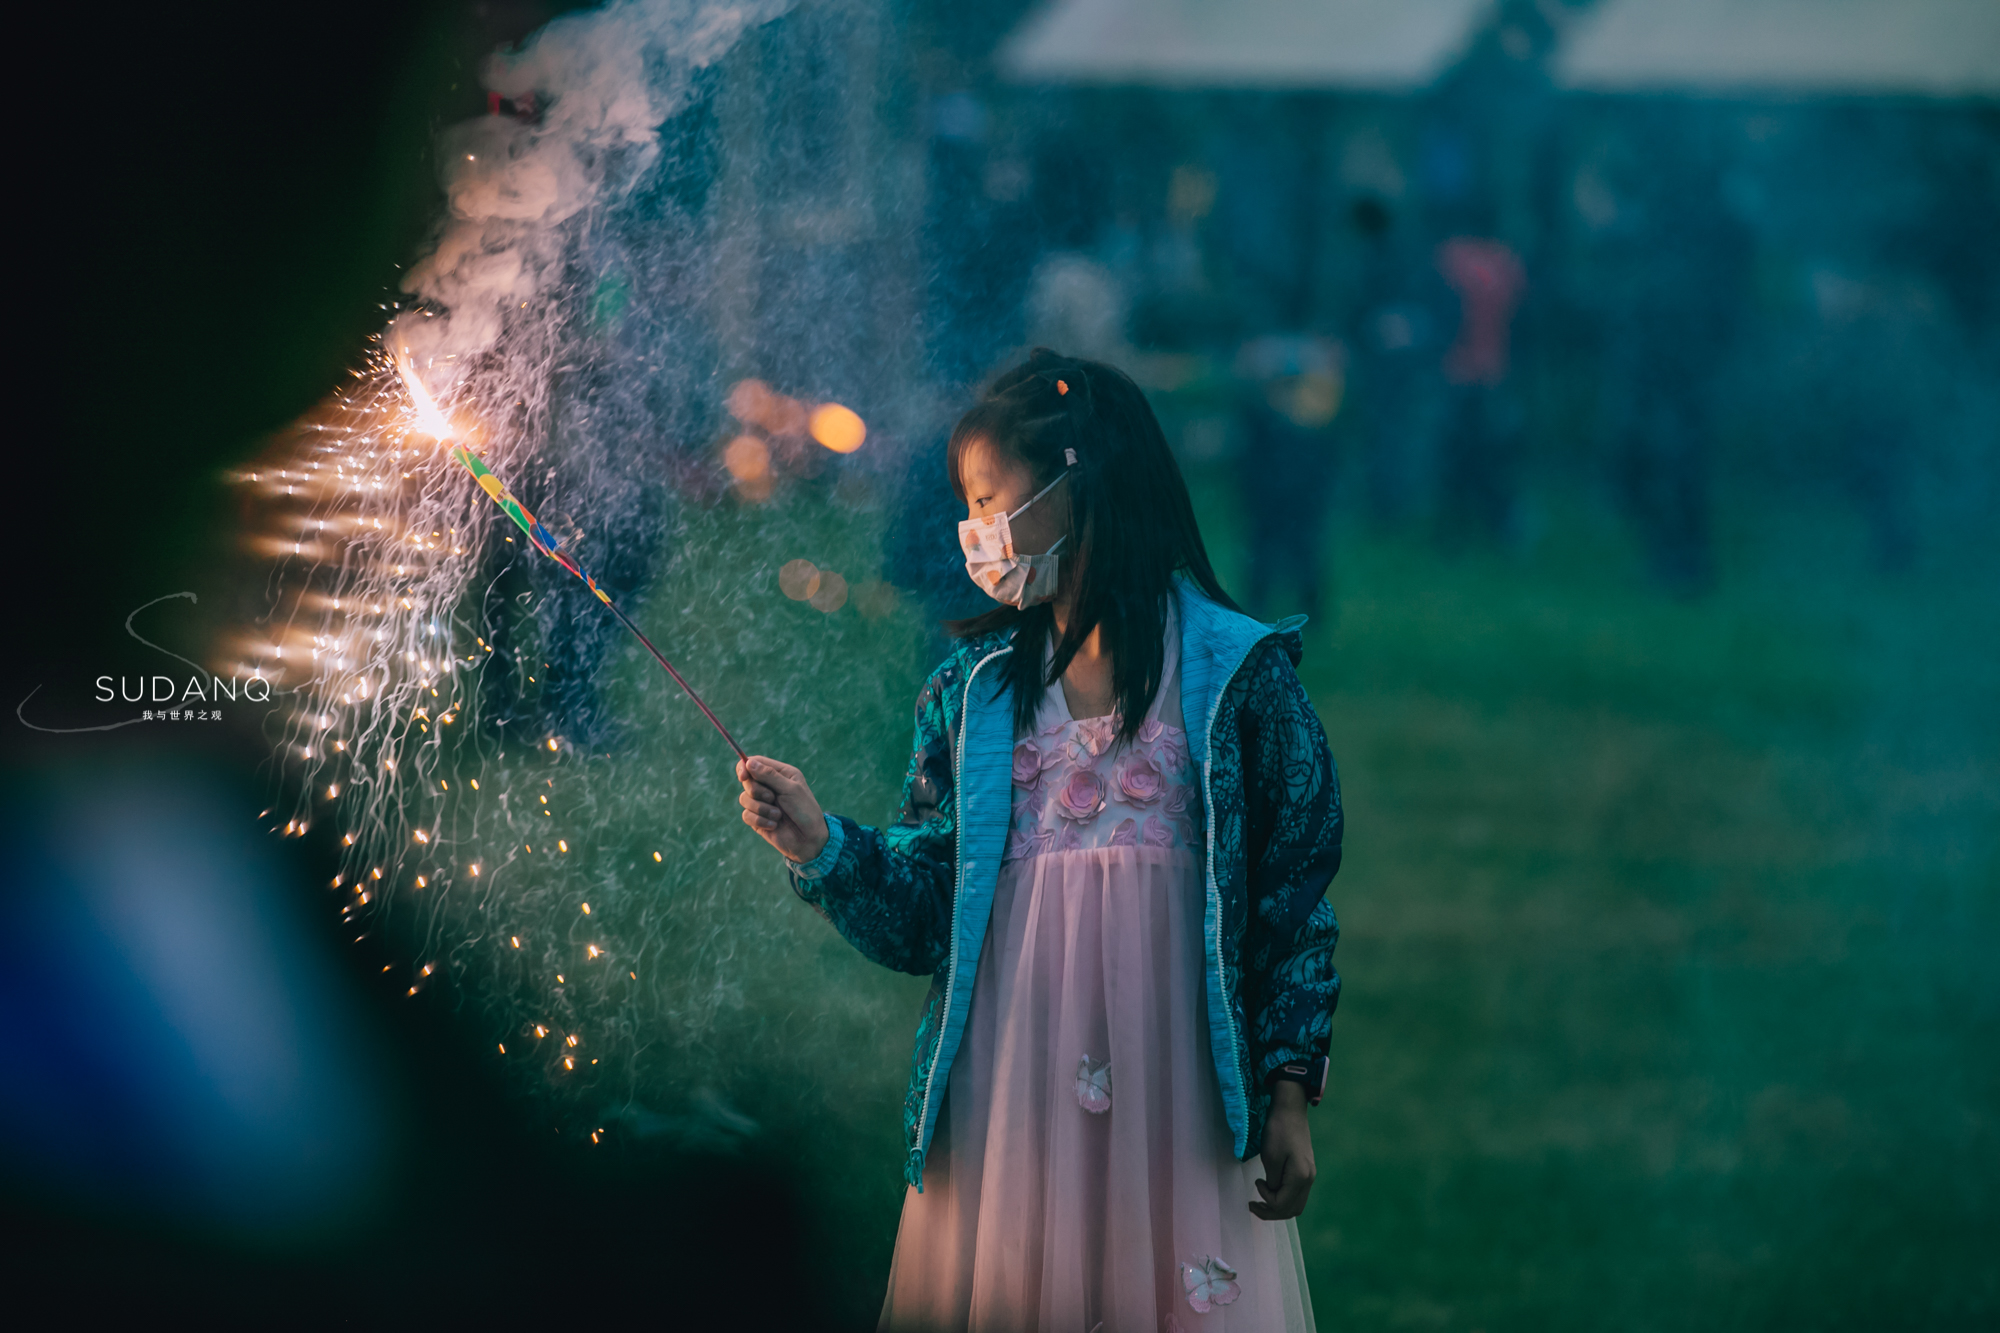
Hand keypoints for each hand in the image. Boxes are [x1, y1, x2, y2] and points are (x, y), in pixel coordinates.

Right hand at [736, 756, 828, 863]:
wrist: (809, 840)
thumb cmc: (805, 811)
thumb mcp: (790, 789)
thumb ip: (769, 775)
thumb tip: (748, 762)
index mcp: (780, 773)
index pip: (755, 762)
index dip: (745, 767)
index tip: (743, 776)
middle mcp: (769, 786)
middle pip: (747, 781)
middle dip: (758, 791)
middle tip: (772, 798)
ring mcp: (762, 803)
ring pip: (744, 798)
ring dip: (761, 808)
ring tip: (778, 815)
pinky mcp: (757, 819)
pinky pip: (746, 815)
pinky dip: (760, 820)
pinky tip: (774, 825)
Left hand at [1249, 1080, 1315, 1220]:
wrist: (1290, 1109)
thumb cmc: (1278, 1130)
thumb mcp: (1270, 1157)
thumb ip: (1273, 1181)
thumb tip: (1273, 1193)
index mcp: (1300, 1177)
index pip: (1283, 1204)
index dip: (1266, 1200)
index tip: (1256, 1182)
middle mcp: (1309, 1179)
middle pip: (1292, 1210)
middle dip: (1271, 1212)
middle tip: (1253, 1205)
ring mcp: (1309, 1175)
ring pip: (1296, 1204)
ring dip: (1278, 1207)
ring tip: (1260, 1202)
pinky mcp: (1306, 1169)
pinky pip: (1297, 1193)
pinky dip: (1283, 1198)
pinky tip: (1271, 1190)